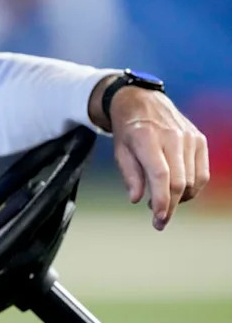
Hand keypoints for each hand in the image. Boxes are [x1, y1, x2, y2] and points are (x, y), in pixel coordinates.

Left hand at [89, 77, 209, 229]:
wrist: (142, 102)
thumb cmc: (128, 130)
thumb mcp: (119, 151)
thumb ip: (130, 175)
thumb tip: (136, 199)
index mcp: (147, 138)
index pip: (160, 175)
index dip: (161, 200)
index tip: (158, 219)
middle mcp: (172, 137)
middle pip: (179, 181)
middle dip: (170, 206)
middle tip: (159, 221)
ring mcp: (189, 138)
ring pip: (193, 180)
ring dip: (180, 198)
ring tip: (163, 201)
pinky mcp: (199, 140)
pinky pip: (202, 172)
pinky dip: (192, 187)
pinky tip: (178, 192)